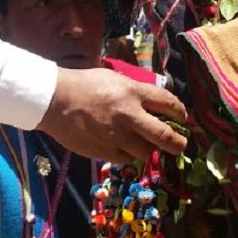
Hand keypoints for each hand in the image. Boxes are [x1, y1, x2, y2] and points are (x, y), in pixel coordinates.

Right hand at [38, 66, 186, 162]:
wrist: (54, 101)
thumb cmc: (84, 84)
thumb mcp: (113, 78)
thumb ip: (135, 91)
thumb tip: (154, 104)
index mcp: (133, 92)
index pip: (168, 103)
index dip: (180, 112)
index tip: (182, 117)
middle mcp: (130, 116)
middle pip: (165, 136)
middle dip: (178, 143)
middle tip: (180, 145)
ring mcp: (117, 137)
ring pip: (147, 152)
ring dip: (150, 149)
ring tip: (146, 145)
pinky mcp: (105, 151)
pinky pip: (127, 159)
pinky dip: (129, 154)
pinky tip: (124, 147)